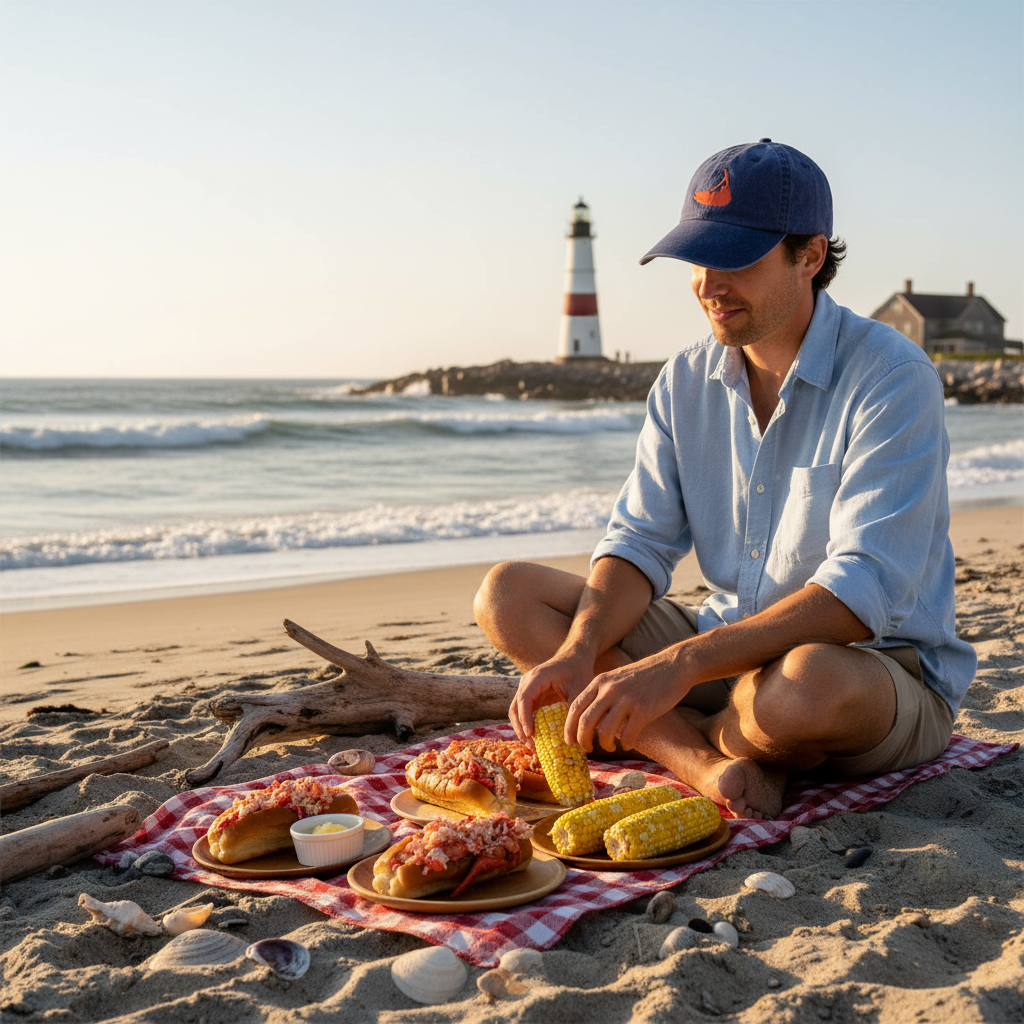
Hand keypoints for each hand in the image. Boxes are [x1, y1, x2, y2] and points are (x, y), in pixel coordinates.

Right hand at [509, 652, 593, 741]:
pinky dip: (527, 724)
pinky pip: (524, 711)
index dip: (525, 718)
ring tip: (532, 745)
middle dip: (520, 728)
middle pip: (515, 707)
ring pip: (516, 711)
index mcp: (537, 677)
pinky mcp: (530, 694)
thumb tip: (570, 738)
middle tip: (532, 745)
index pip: (524, 699)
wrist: (576, 658)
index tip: (531, 734)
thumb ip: (574, 711)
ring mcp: (527, 688)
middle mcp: (527, 682)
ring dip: (521, 728)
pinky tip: (536, 737)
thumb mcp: (580, 690)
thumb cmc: (579, 671)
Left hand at [565, 653, 688, 752]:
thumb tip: (588, 722)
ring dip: (605, 745)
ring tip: (610, 747)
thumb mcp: (617, 679)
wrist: (673, 666)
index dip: (569, 728)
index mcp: (600, 681)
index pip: (575, 707)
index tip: (570, 741)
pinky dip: (625, 744)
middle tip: (586, 749)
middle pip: (585, 722)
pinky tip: (628, 744)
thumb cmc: (644, 676)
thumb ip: (602, 695)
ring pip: (604, 732)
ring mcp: (627, 699)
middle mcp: (610, 689)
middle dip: (582, 741)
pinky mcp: (644, 709)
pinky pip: (627, 735)